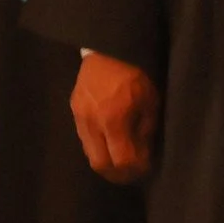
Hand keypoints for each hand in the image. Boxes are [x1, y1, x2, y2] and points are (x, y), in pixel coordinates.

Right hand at [72, 53, 159, 183]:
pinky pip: (84, 139)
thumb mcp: (150, 100)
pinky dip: (97, 147)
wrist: (108, 48)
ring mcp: (80, 117)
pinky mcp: (74, 110)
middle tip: (131, 174)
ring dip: (106, 163)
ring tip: (121, 162)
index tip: (145, 169)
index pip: (122, 160)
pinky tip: (109, 144)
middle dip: (117, 174)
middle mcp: (93, 123)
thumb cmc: (135, 72)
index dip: (135, 170)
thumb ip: (146, 130)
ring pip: (89, 154)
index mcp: (114, 120)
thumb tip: (143, 155)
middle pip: (100, 165)